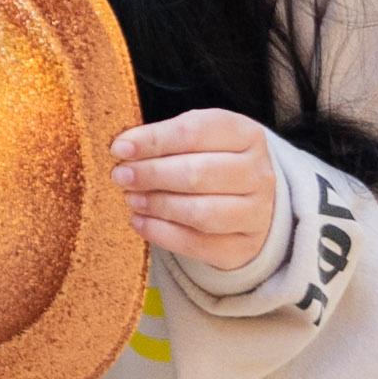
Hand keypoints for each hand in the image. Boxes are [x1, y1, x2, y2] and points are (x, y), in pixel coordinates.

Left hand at [111, 109, 279, 275]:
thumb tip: (123, 147)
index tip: (120, 147)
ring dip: (157, 205)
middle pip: (198, 173)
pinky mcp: (242, 246)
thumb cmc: (212, 161)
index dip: (154, 139)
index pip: (196, 131)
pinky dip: (161, 233)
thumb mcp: (198, 139)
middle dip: (152, 174)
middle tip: (120, 176)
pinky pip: (197, 244)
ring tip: (130, 199)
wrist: (247, 202)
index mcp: (247, 135)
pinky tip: (139, 222)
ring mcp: (255, 213)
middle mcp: (258, 173)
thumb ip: (165, 138)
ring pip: (200, 212)